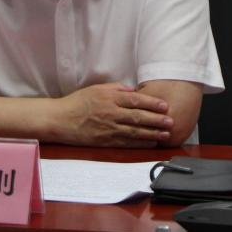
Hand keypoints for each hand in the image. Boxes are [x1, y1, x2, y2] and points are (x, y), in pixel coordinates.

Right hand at [53, 83, 174, 146]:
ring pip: (135, 132)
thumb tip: (134, 90)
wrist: (60, 120)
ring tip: (166, 134)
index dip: (152, 103)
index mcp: (109, 98)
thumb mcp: (96, 89)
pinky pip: (126, 143)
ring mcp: (109, 129)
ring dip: (152, 133)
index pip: (135, 100)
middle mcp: (111, 113)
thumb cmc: (78, 102)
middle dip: (157, 119)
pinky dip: (140, 143)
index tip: (165, 105)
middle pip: (138, 117)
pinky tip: (151, 143)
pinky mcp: (106, 141)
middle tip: (171, 121)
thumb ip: (116, 88)